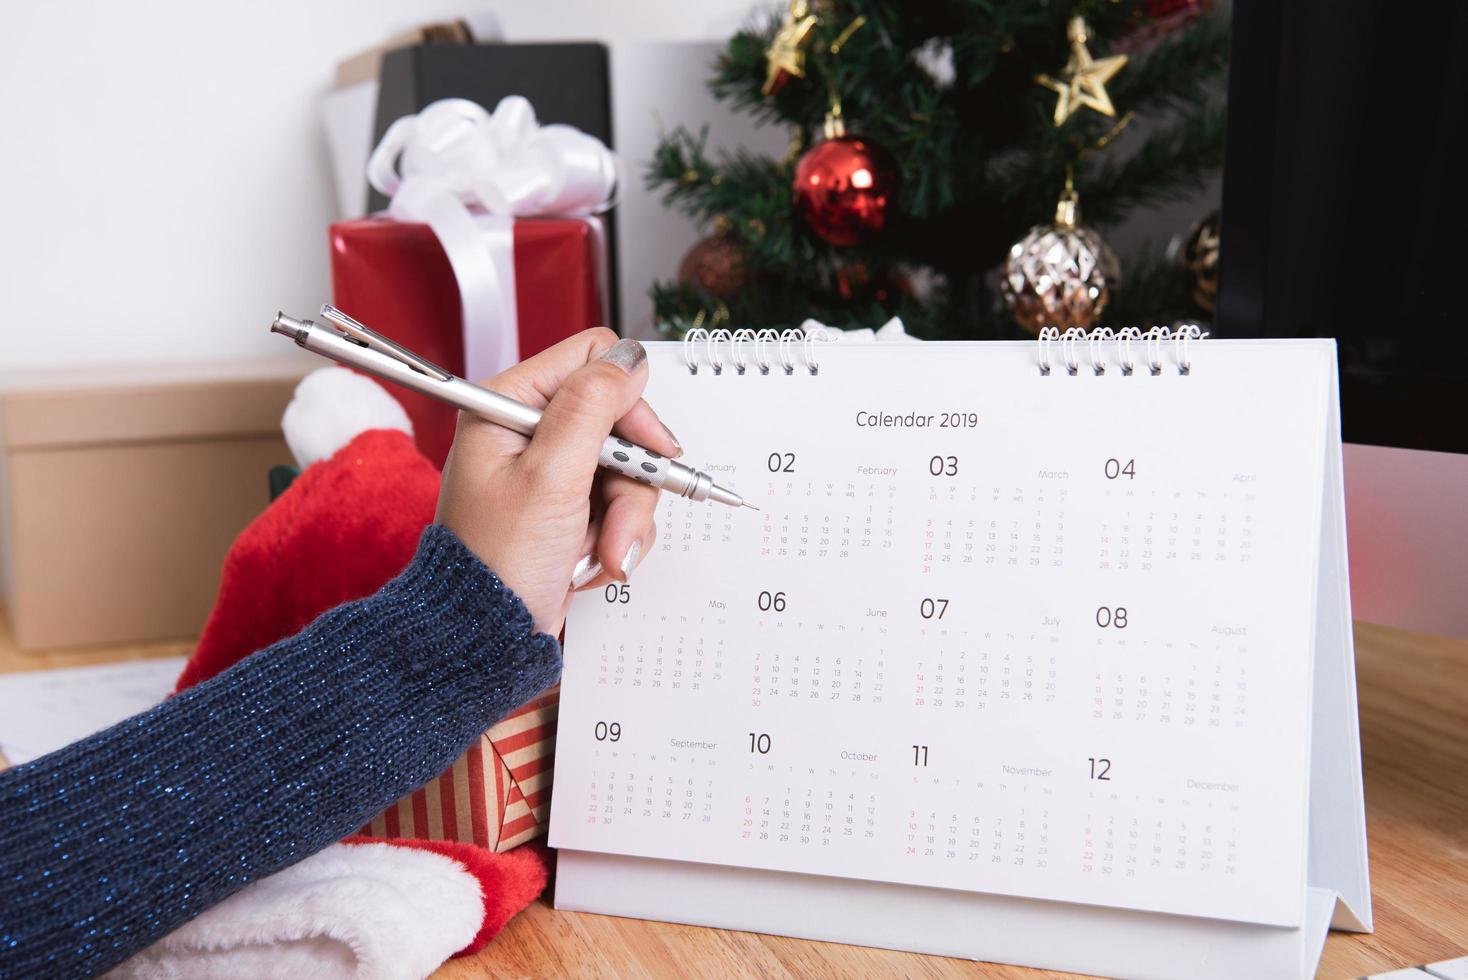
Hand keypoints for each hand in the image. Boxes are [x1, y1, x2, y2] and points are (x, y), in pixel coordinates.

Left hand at [435, 329, 679, 634]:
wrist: (485, 636)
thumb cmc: (498, 561)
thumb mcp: (550, 477)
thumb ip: (591, 409)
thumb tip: (629, 360)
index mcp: (507, 405)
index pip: (593, 362)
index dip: (629, 403)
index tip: (645, 449)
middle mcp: (528, 430)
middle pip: (619, 422)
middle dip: (629, 480)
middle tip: (620, 520)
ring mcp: (550, 471)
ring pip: (626, 469)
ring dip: (624, 519)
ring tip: (601, 555)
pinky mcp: (567, 506)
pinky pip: (618, 504)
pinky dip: (614, 537)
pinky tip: (590, 562)